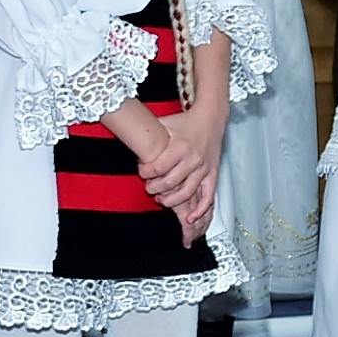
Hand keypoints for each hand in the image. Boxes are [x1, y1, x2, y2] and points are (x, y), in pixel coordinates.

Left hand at [134, 112, 221, 243]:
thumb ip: (147, 131)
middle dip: (155, 188)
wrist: (210, 118)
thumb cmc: (186, 122)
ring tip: (161, 200)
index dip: (146, 173)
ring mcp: (203, 168)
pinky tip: (190, 218)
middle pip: (170, 182)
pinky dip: (200, 210)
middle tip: (149, 188)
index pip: (158, 167)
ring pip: (186, 193)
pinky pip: (208, 196)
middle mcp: (192, 158)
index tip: (142, 172)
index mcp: (179, 146)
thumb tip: (125, 133)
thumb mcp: (164, 123)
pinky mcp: (212, 174)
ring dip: (171, 200)